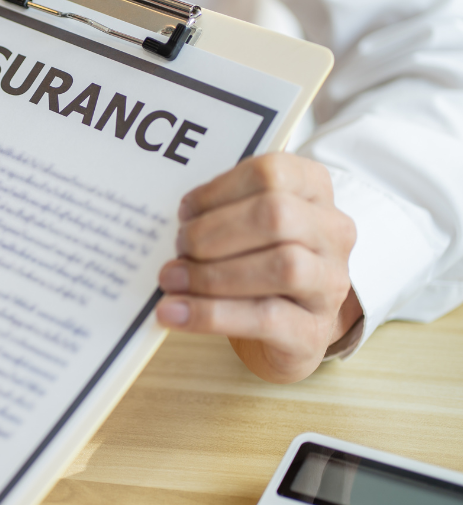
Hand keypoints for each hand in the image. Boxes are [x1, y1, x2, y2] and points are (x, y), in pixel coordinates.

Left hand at [155, 153, 360, 382]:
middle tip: (178, 248)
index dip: (218, 190)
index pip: (271, 173)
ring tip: (171, 280)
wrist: (289, 324)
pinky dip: (211, 314)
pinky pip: (266, 318)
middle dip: (212, 233)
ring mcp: (330, 282)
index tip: (185, 211)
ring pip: (281, 267)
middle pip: (276, 216)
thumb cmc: (256, 260)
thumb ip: (217, 213)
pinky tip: (176, 313)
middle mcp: (332, 233)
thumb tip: (175, 224)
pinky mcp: (314, 330)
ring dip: (211, 275)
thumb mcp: (244, 225)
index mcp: (313, 190)